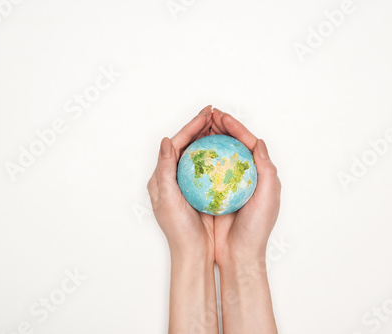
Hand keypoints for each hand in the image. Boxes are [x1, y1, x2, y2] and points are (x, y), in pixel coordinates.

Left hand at [147, 106, 218, 332]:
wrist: (192, 252)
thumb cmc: (178, 228)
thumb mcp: (167, 198)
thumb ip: (164, 169)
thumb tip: (165, 140)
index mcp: (162, 175)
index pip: (177, 143)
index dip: (191, 126)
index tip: (207, 114)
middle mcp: (174, 176)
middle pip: (188, 144)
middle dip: (202, 127)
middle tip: (216, 114)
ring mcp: (189, 183)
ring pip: (200, 153)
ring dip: (210, 138)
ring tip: (223, 125)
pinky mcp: (201, 191)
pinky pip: (209, 167)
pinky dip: (218, 155)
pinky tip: (229, 150)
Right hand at [211, 109, 280, 266]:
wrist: (239, 255)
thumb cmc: (257, 228)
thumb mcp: (268, 197)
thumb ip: (265, 169)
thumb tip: (258, 142)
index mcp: (260, 173)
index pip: (248, 143)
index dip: (235, 127)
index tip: (221, 117)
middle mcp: (244, 176)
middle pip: (232, 145)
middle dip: (220, 128)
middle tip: (208, 116)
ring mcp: (228, 184)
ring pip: (218, 155)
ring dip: (209, 140)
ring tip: (198, 128)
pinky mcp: (214, 193)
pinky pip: (206, 172)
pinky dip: (200, 159)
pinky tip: (191, 153)